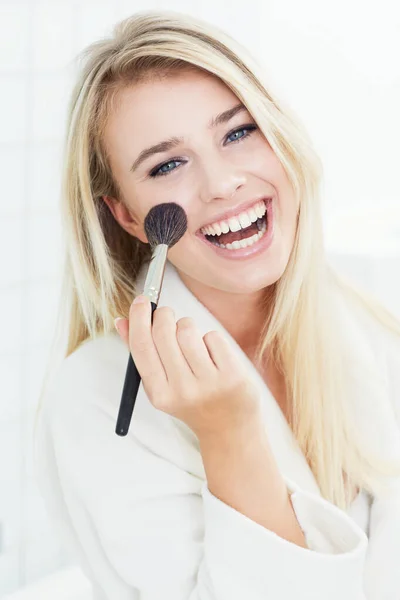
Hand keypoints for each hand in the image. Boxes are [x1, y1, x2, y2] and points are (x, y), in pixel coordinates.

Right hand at [114, 295, 262, 438]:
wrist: (228, 429)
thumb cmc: (190, 401)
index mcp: (159, 393)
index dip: (138, 318)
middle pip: (163, 332)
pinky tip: (211, 355)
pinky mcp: (232, 376)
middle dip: (163, 315)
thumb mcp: (160, 385)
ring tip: (191, 342)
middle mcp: (182, 390)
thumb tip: (121, 321)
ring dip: (187, 327)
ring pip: (188, 330)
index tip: (141, 300)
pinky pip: (213, 336)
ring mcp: (209, 383)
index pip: (141, 346)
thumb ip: (140, 353)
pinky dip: (210, 340)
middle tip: (166, 315)